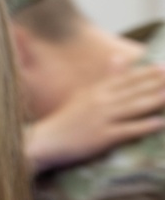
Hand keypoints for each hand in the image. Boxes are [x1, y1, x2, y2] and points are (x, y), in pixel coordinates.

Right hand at [25, 60, 164, 173]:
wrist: (46, 141)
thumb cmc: (66, 120)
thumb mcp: (84, 94)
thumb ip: (105, 78)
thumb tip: (118, 58)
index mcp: (97, 90)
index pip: (126, 79)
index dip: (147, 73)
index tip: (164, 66)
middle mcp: (101, 101)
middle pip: (134, 91)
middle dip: (157, 83)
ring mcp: (102, 118)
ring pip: (133, 107)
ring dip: (155, 100)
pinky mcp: (102, 137)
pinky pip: (126, 130)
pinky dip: (143, 126)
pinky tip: (159, 123)